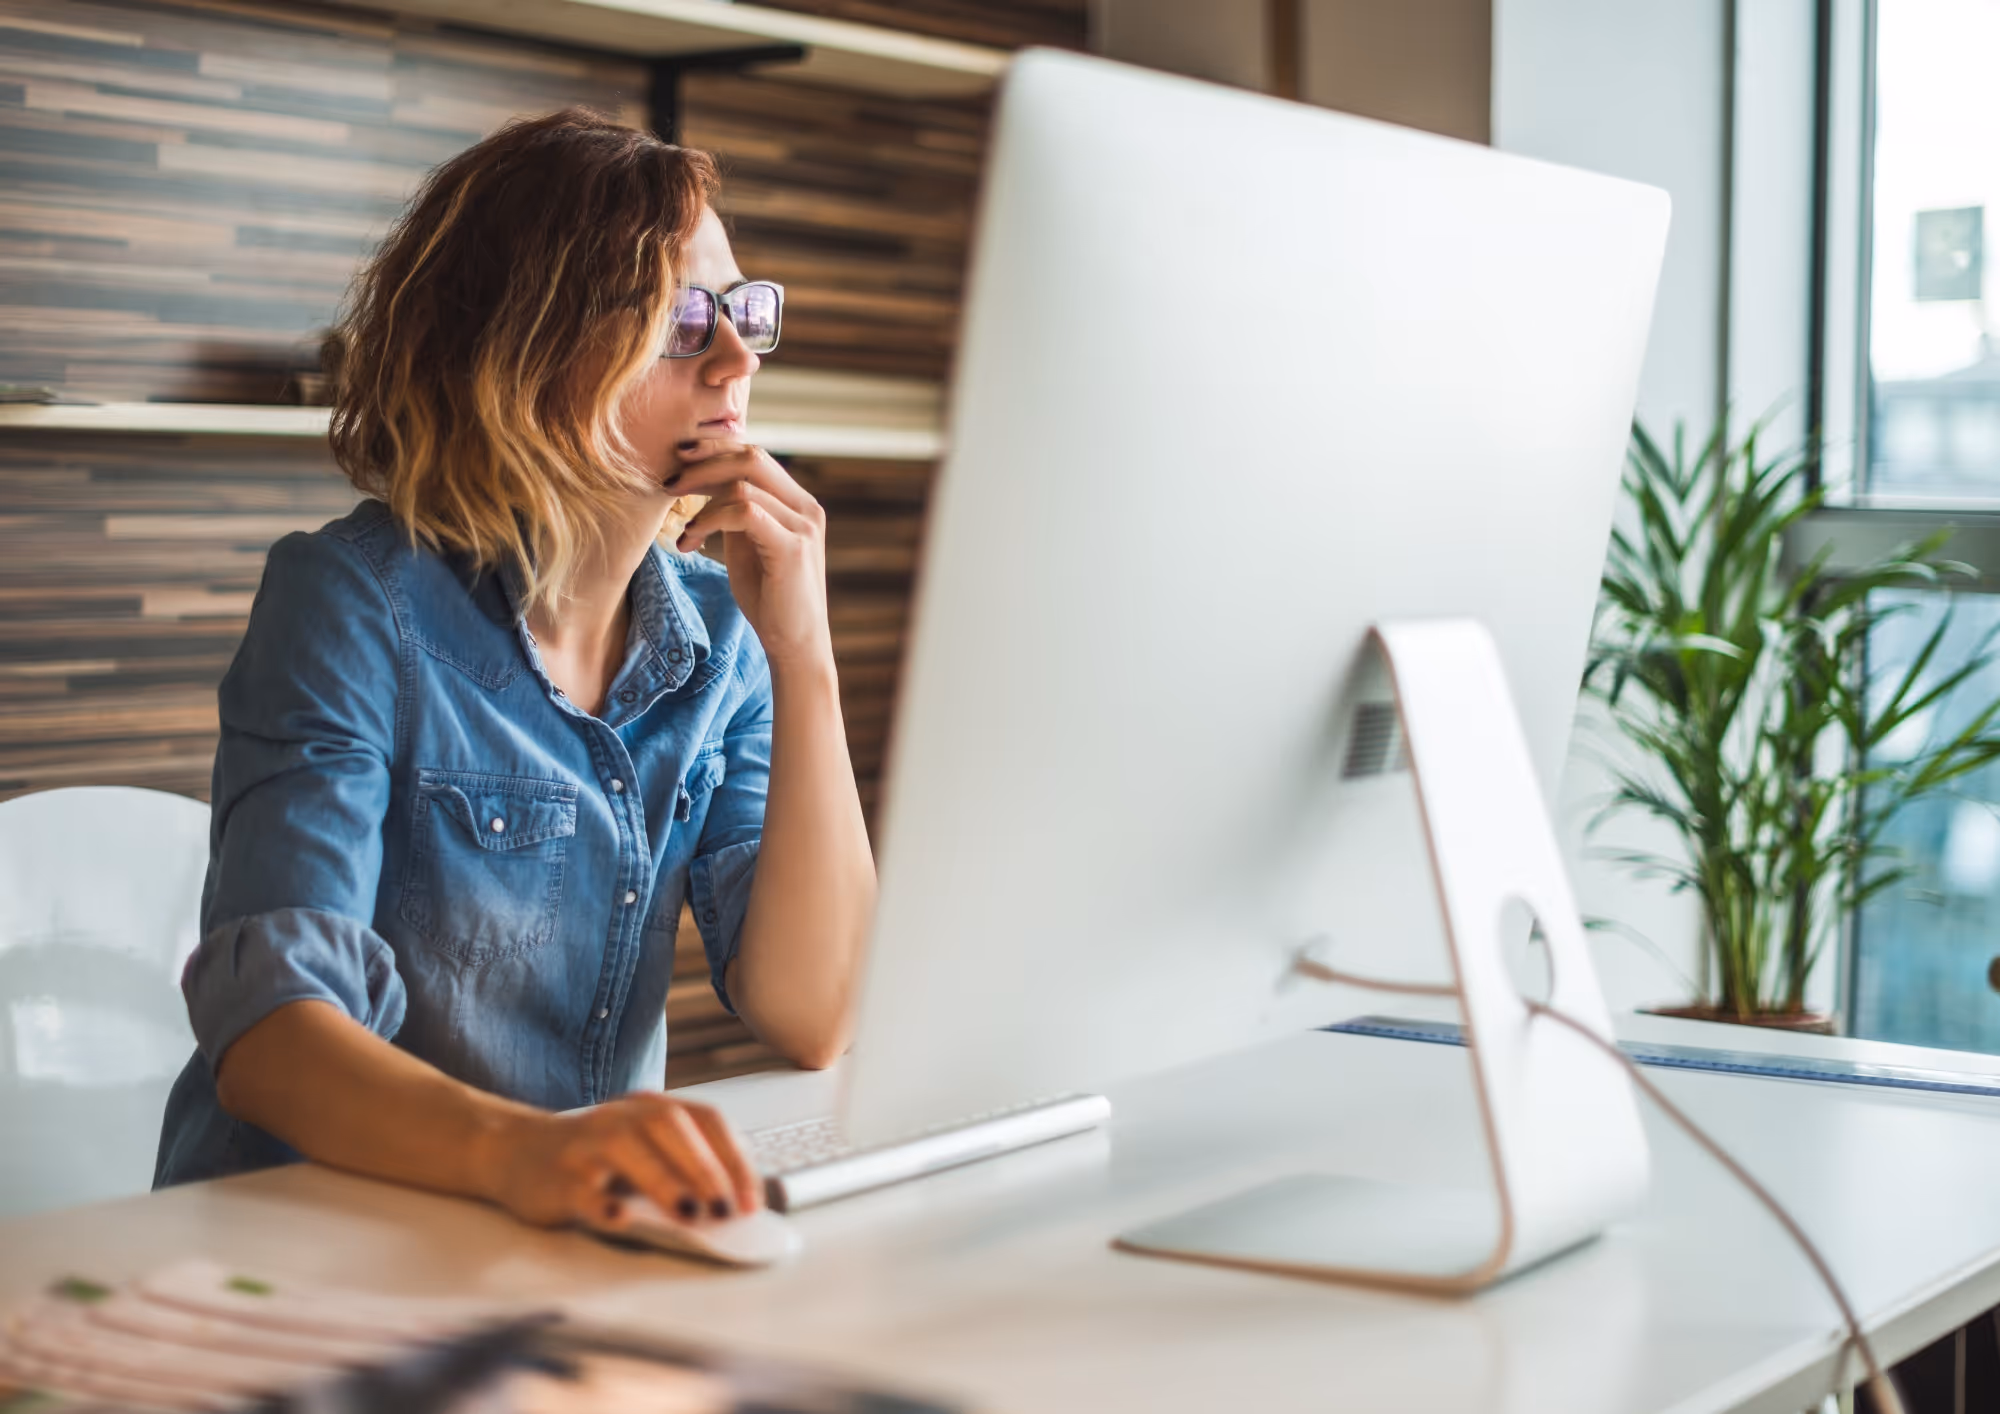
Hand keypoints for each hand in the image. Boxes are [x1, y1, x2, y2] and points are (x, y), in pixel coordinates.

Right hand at [483, 1091, 762, 1230]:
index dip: (733, 1157)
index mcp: (650, 1108)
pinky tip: (621, 1218)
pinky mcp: (555, 1176)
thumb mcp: (642, 1150)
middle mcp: (620, 1117)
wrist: (514, 1152)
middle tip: (726, 1209)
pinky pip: (580, 1188)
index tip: (751, 1199)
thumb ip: (683, 1166)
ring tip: (690, 1214)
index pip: (704, 1119)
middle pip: (669, 1127)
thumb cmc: (593, 1158)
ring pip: (626, 1149)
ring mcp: (585, 1144)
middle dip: (704, 1167)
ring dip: (663, 1181)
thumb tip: (735, 1204)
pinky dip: (602, 1203)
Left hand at [666, 441, 832, 671]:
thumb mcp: (748, 546)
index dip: (714, 451)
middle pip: (751, 456)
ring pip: (743, 483)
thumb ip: (736, 513)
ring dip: (700, 501)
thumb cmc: (770, 600)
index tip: (678, 462)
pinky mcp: (792, 548)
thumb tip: (704, 483)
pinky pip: (745, 512)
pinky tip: (693, 540)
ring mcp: (803, 526)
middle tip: (669, 482)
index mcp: (797, 503)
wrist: (796, 645)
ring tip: (683, 528)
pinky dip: (710, 520)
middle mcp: (806, 507)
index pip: (754, 455)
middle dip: (703, 463)